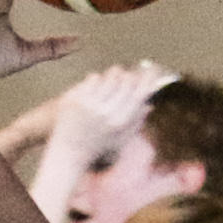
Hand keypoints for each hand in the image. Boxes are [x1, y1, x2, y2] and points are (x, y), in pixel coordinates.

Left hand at [47, 61, 174, 152]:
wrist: (69, 153)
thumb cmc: (97, 147)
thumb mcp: (121, 139)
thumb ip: (136, 122)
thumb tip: (149, 104)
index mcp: (120, 122)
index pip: (140, 92)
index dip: (149, 78)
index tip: (153, 69)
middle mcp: (106, 112)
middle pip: (127, 79)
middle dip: (129, 76)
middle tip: (126, 77)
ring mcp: (89, 104)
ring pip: (110, 76)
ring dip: (112, 77)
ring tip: (107, 86)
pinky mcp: (76, 98)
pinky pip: (93, 78)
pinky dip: (95, 81)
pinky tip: (92, 91)